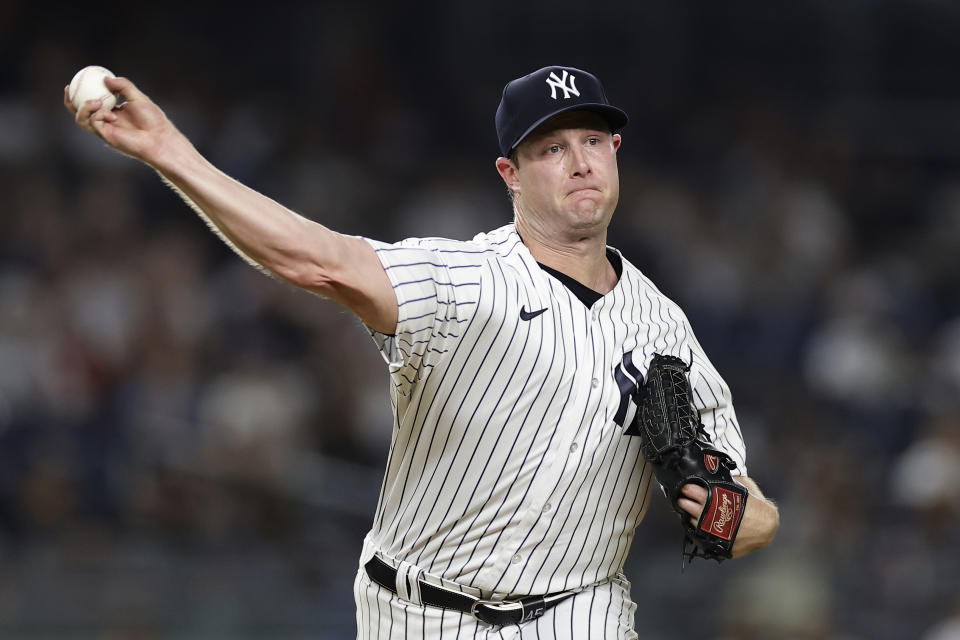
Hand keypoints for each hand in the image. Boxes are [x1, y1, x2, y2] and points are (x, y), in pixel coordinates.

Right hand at [64, 76, 179, 165]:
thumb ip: (123, 86)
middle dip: (70, 101)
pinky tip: (110, 114)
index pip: (92, 101)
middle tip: (69, 88)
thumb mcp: (137, 97)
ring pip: (81, 118)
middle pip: (80, 112)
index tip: (77, 79)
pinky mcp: (106, 136)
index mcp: (113, 111)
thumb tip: (105, 79)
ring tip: (96, 102)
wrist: (159, 138)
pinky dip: (99, 115)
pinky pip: (93, 122)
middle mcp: (106, 121)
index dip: (82, 92)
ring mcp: (105, 130)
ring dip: (84, 107)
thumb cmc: (153, 119)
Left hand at [677, 477, 778, 558]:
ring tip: (689, 509)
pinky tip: (698, 523)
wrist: (768, 529)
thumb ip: (731, 480)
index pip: (693, 491)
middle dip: (684, 501)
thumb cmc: (758, 507)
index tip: (684, 486)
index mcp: (716, 500)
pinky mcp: (716, 544)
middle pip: (687, 506)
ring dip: (689, 515)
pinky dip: (698, 529)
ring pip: (691, 522)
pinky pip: (700, 536)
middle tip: (682, 497)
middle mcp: (711, 516)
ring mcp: (711, 532)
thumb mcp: (745, 486)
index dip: (687, 488)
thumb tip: (720, 474)